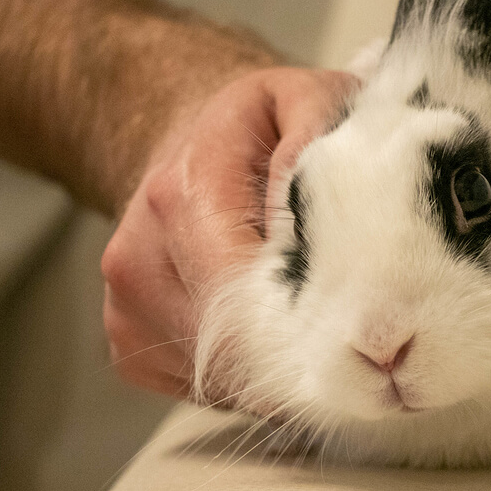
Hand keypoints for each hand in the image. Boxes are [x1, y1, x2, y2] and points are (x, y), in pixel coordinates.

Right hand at [101, 67, 354, 398]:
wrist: (191, 146)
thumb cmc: (264, 131)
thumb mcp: (310, 102)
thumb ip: (323, 140)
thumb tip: (330, 206)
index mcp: (184, 193)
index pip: (239, 288)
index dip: (307, 321)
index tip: (364, 332)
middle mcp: (138, 253)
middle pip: (230, 347)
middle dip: (304, 357)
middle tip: (362, 347)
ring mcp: (126, 301)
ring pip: (220, 377)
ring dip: (277, 370)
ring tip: (314, 324)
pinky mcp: (126, 336)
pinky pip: (200, 387)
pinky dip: (246, 376)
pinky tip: (267, 330)